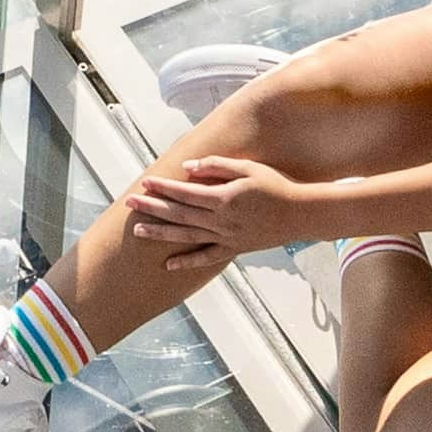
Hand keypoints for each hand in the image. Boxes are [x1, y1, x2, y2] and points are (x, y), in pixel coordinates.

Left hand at [123, 154, 312, 262]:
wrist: (301, 214)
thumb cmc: (276, 186)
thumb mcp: (248, 168)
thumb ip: (217, 166)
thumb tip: (188, 168)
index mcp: (223, 198)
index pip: (185, 192)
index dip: (163, 187)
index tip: (145, 183)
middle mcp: (221, 221)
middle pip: (180, 214)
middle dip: (153, 208)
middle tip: (130, 203)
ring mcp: (227, 237)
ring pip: (187, 236)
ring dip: (161, 234)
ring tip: (138, 231)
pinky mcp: (234, 249)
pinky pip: (206, 258)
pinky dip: (187, 262)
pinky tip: (168, 265)